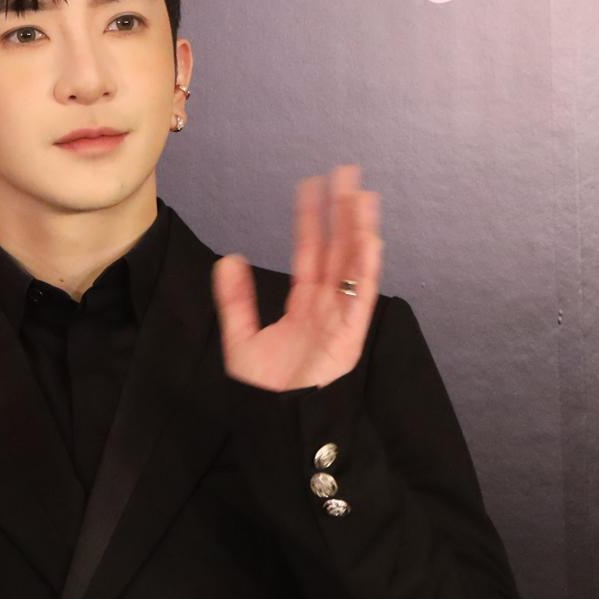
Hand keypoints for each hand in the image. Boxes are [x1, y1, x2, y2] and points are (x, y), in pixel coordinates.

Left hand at [212, 164, 381, 391]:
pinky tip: (369, 240)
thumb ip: (236, 300)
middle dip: (343, 213)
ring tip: (362, 196)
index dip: (310, 219)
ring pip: (354, 265)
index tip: (311, 186)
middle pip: (338, 250)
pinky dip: (367, 269)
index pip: (310, 252)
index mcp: (304, 304)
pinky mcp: (351, 336)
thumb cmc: (266, 390)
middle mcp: (327, 306)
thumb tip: (229, 260)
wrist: (279, 423)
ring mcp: (341, 318)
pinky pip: (362, 297)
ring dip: (359, 231)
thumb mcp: (241, 339)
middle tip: (348, 175)